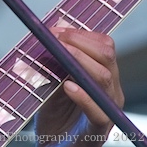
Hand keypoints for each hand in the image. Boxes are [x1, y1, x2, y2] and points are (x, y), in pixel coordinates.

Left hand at [35, 27, 124, 145]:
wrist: (53, 144)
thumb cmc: (55, 113)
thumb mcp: (52, 80)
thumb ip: (56, 60)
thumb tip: (54, 30)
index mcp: (103, 76)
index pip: (104, 46)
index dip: (80, 34)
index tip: (55, 29)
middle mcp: (110, 90)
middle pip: (107, 56)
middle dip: (79, 42)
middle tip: (54, 37)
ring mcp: (107, 108)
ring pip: (104, 78)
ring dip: (79, 60)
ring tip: (59, 53)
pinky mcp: (99, 129)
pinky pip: (98, 111)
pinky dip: (83, 96)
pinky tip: (68, 86)